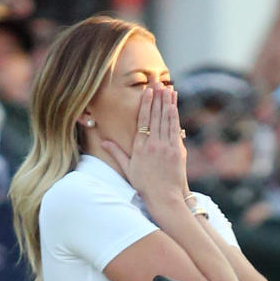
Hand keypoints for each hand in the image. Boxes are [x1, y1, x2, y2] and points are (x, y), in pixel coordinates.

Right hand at [102, 85, 186, 204]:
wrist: (163, 197)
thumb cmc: (145, 185)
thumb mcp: (128, 168)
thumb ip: (116, 153)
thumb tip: (102, 142)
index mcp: (140, 147)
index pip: (143, 120)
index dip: (146, 104)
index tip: (148, 91)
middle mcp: (153, 144)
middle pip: (156, 116)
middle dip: (158, 98)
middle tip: (159, 83)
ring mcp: (166, 147)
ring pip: (167, 120)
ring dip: (168, 103)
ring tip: (169, 89)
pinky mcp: (177, 151)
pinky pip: (175, 129)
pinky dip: (175, 116)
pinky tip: (175, 106)